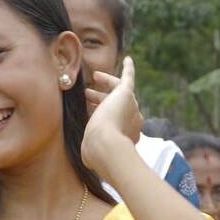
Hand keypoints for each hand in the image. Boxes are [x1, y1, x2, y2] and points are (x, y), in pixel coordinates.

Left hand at [80, 57, 142, 173]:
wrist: (106, 147)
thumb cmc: (97, 153)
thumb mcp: (93, 151)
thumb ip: (93, 151)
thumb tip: (87, 159)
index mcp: (127, 134)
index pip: (115, 121)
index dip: (102, 115)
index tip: (90, 113)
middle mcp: (132, 120)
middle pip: (117, 106)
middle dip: (101, 99)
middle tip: (87, 94)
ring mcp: (131, 107)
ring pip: (119, 92)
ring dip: (107, 85)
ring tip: (94, 77)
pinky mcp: (126, 94)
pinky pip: (129, 79)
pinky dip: (128, 69)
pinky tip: (127, 59)